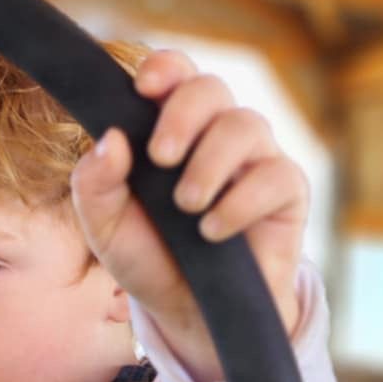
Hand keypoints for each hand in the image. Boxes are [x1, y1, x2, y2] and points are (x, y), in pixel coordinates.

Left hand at [70, 47, 306, 347]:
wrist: (188, 313)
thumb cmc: (149, 257)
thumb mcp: (105, 227)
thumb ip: (95, 184)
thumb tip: (110, 139)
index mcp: (173, 127)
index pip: (176, 74)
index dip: (165, 68)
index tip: (143, 86)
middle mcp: (217, 133)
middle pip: (212, 88)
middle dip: (183, 114)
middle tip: (161, 157)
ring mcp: (256, 159)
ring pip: (246, 125)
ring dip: (210, 163)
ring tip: (187, 205)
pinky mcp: (287, 192)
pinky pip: (275, 175)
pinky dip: (239, 202)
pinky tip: (213, 230)